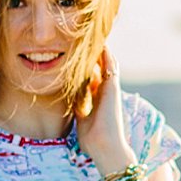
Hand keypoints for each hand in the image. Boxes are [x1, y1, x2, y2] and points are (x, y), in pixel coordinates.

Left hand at [76, 47, 137, 177]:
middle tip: (84, 38)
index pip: (91, 77)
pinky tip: (101, 42)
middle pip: (99, 67)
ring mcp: (110, 89)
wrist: (104, 146)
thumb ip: (77, 109)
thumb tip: (68, 105)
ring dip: (101, 50)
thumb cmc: (92, 139)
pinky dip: (106, 54)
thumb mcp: (80, 119)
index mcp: (96, 99)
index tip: (76, 53)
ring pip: (106, 63)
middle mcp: (105, 91)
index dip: (85, 65)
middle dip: (93, 54)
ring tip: (94, 35)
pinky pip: (110, 66)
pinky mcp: (113, 87)